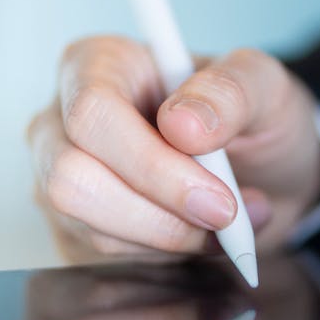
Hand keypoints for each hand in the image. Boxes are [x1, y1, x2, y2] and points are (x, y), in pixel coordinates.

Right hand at [26, 36, 319, 263]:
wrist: (259, 170)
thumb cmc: (248, 117)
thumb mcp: (264, 87)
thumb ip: (232, 91)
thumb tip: (183, 125)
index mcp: (98, 64)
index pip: (92, 113)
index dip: (149, 163)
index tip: (217, 195)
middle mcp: (61, 118)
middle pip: (71, 177)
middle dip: (155, 214)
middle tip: (225, 220)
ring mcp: (55, 175)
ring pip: (85, 224)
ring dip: (167, 237)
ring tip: (228, 224)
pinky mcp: (70, 225)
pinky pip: (99, 255)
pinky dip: (162, 255)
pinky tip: (199, 234)